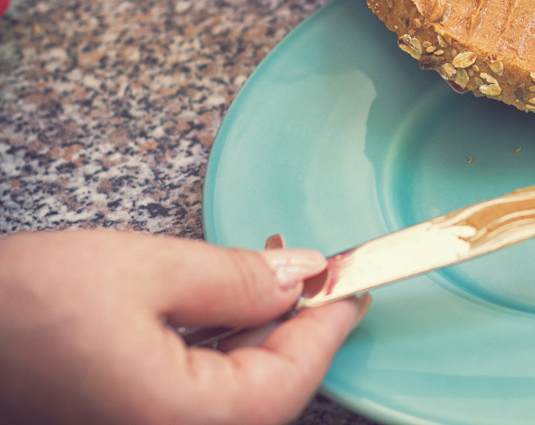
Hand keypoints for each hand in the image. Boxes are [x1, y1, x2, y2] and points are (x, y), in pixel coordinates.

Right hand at [0, 229, 368, 424]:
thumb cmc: (21, 306)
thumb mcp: (144, 270)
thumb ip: (237, 277)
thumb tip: (303, 275)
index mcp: (181, 419)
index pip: (289, 381)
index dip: (328, 327)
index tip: (356, 285)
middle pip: (267, 394)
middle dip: (298, 330)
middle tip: (317, 272)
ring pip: (236, 397)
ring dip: (262, 338)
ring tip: (272, 278)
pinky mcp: (127, 422)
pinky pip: (198, 398)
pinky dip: (224, 353)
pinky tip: (228, 309)